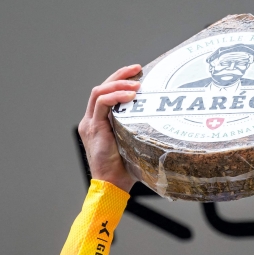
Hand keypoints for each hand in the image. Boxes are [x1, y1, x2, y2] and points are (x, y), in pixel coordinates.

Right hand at [77, 65, 141, 191]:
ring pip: (99, 92)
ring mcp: (90, 123)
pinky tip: (130, 96)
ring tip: (137, 84)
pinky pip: (101, 104)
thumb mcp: (134, 144)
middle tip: (138, 69)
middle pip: (102, 88)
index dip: (121, 81)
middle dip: (120, 75)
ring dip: (119, 84)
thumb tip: (163, 124)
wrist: (111, 185)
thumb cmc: (125, 169)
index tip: (138, 74)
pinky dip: (115, 97)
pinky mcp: (92, 128)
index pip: (107, 94)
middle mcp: (91, 120)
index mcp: (99, 122)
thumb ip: (139, 131)